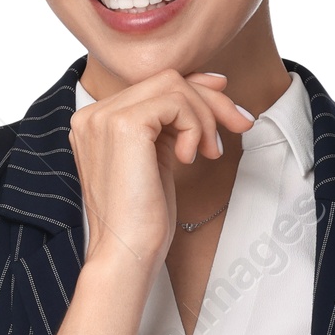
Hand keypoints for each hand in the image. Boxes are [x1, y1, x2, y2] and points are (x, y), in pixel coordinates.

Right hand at [70, 68, 254, 271]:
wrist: (128, 254)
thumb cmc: (143, 219)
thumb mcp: (160, 158)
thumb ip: (173, 122)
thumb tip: (211, 83)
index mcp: (97, 121)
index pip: (153, 86)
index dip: (196, 89)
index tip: (226, 110)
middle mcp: (93, 114)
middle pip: (166, 79)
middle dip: (211, 101)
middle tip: (241, 126)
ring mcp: (104, 117)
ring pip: (174, 86)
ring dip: (205, 117)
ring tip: (211, 153)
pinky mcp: (123, 124)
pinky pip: (176, 102)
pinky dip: (195, 126)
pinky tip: (192, 158)